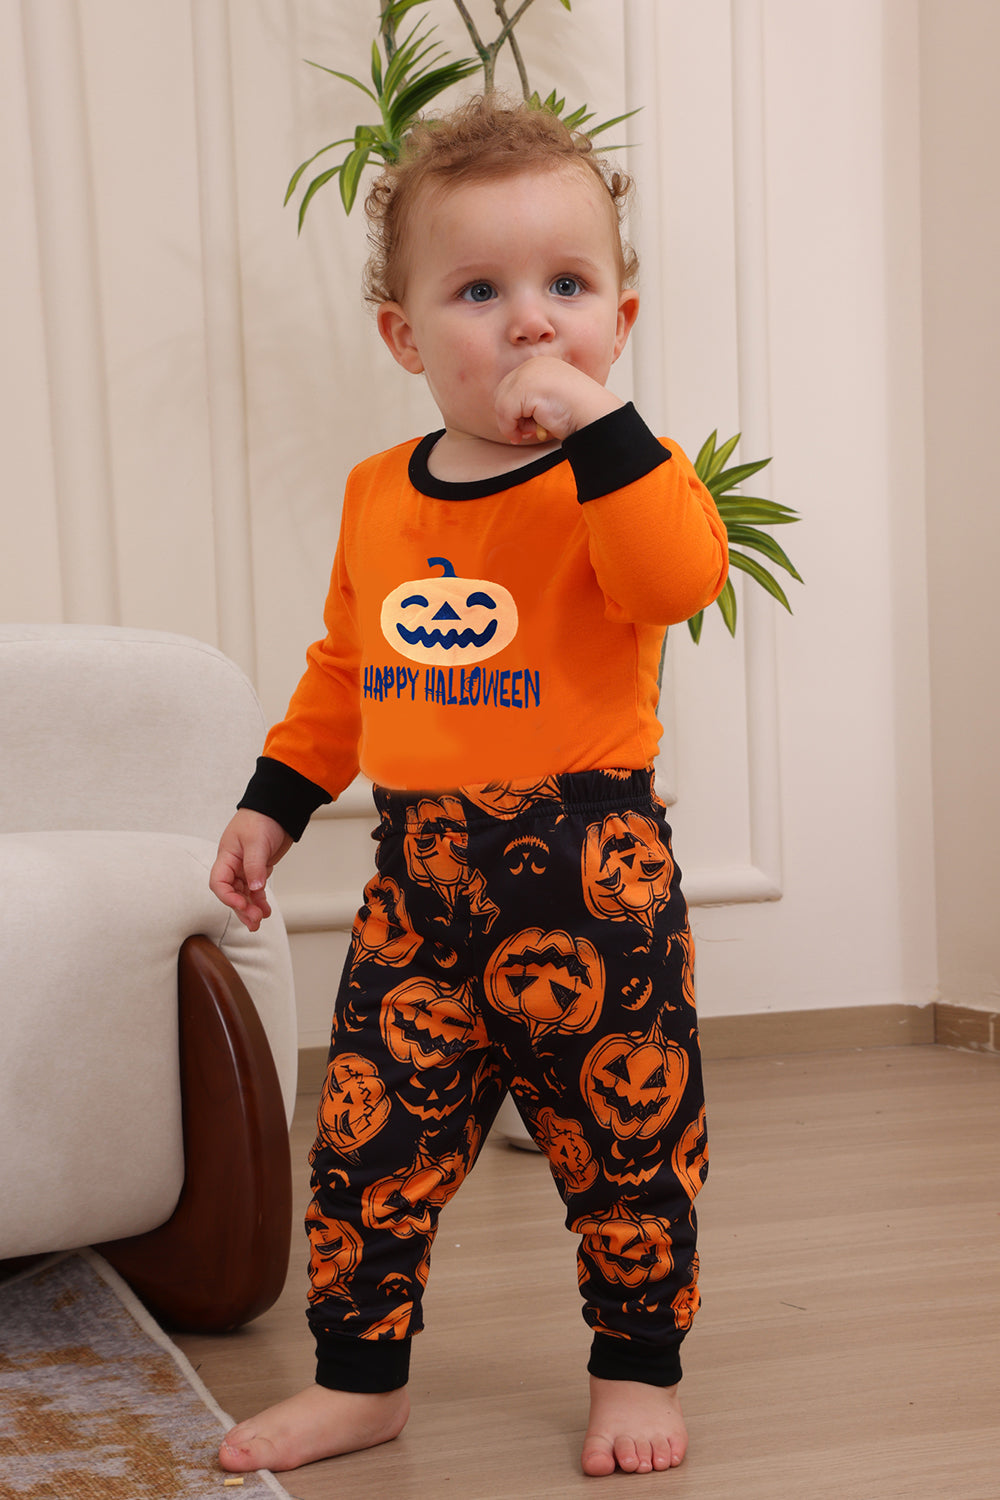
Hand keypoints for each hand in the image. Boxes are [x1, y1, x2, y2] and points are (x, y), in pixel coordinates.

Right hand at [209, 809, 292, 931]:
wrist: (278, 809)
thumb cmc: (261, 818)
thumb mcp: (256, 842)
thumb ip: (254, 865)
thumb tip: (254, 887)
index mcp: (227, 857)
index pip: (218, 882)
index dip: (227, 897)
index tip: (242, 905)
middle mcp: (234, 865)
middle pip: (232, 893)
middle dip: (241, 908)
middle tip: (254, 921)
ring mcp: (246, 868)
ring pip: (244, 894)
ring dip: (251, 909)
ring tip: (259, 921)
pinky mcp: (258, 869)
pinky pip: (255, 890)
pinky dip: (260, 901)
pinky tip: (266, 911)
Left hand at [493, 356, 622, 444]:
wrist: (594, 414)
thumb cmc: (579, 413)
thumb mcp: (552, 400)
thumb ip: (532, 400)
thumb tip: (508, 415)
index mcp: (540, 365)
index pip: (512, 387)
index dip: (513, 410)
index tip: (525, 427)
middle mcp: (532, 365)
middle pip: (502, 393)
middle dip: (510, 416)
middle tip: (523, 433)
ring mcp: (528, 374)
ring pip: (501, 403)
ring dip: (512, 424)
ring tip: (531, 431)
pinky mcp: (525, 388)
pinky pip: (505, 412)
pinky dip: (512, 428)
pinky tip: (530, 432)